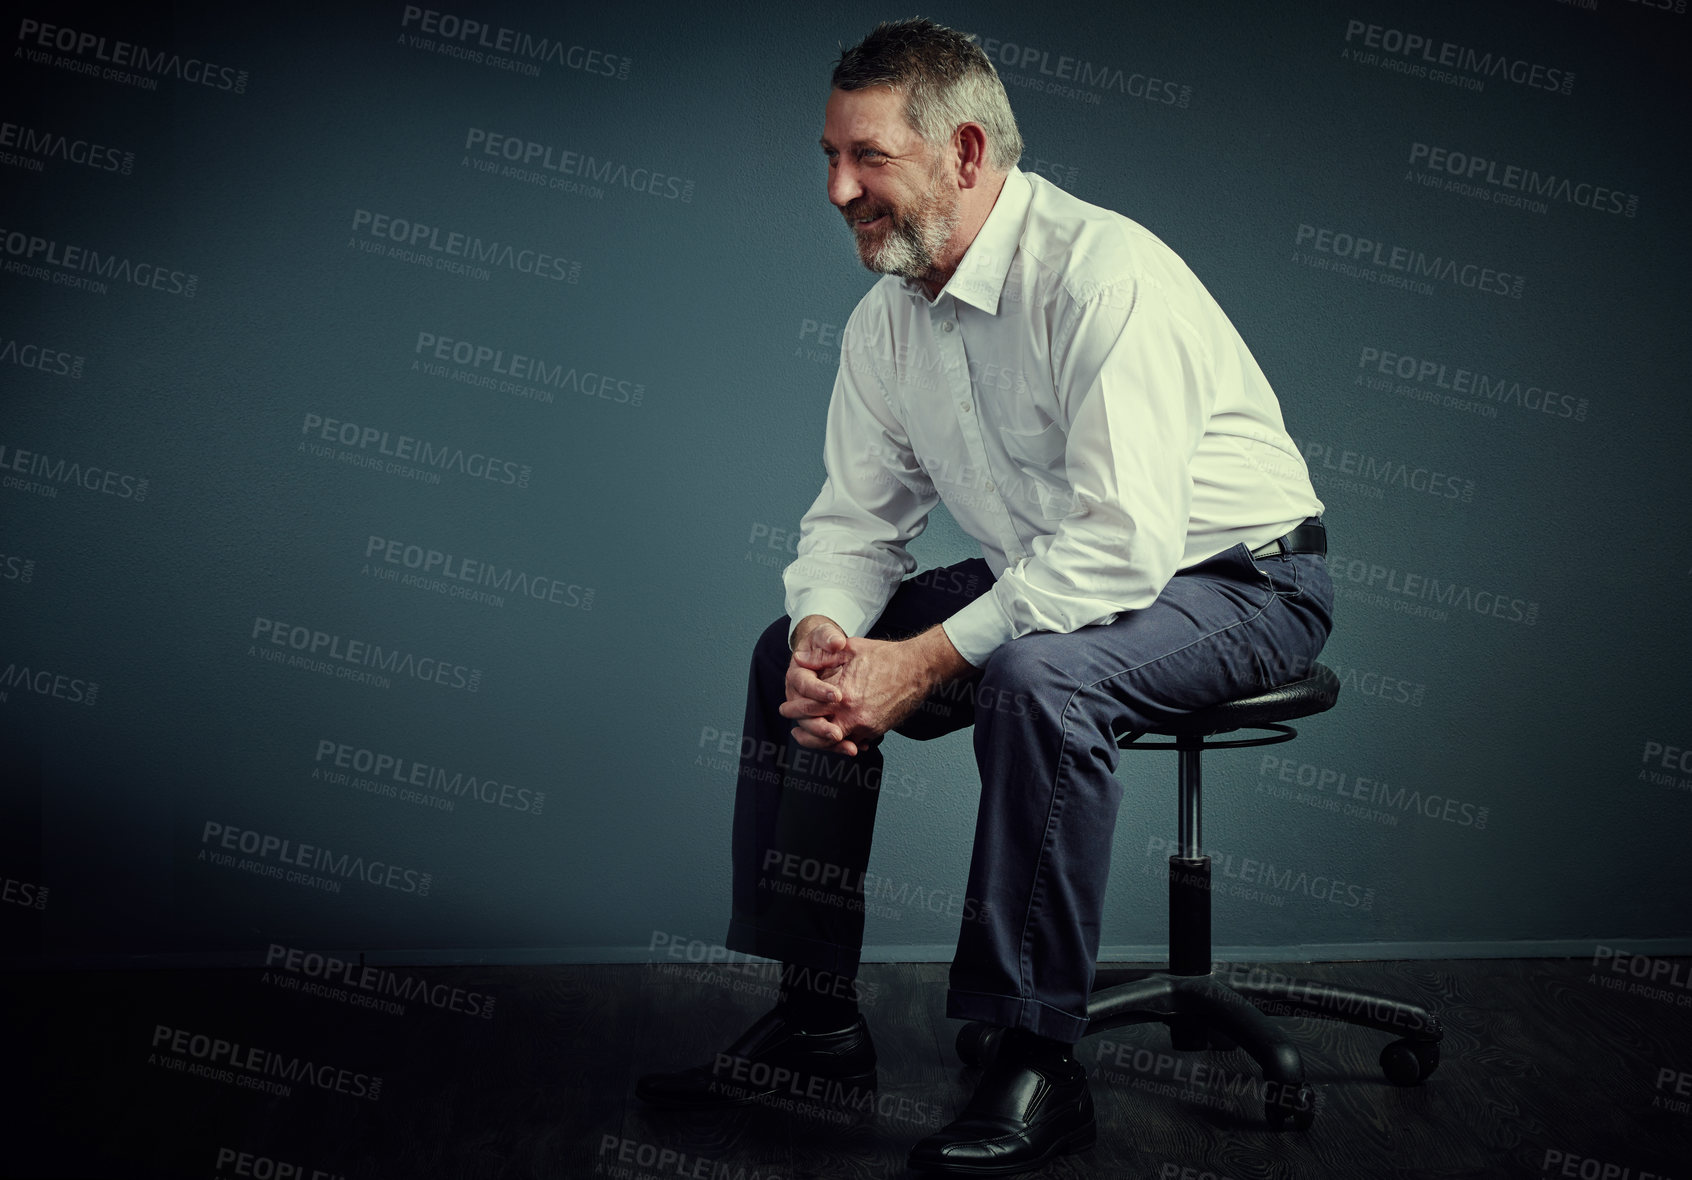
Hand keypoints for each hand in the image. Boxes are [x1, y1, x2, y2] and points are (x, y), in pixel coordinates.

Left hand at [780, 620, 971, 755]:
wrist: (918, 668)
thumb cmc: (886, 656)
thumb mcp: (850, 649)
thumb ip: (822, 658)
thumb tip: (799, 659)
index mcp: (842, 692)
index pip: (808, 707)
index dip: (793, 709)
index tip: (785, 709)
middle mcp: (853, 713)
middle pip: (817, 732)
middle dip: (803, 732)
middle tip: (794, 730)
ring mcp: (866, 725)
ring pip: (834, 743)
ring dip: (819, 742)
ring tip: (808, 738)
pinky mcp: (877, 730)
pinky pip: (853, 742)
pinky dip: (841, 743)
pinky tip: (834, 738)